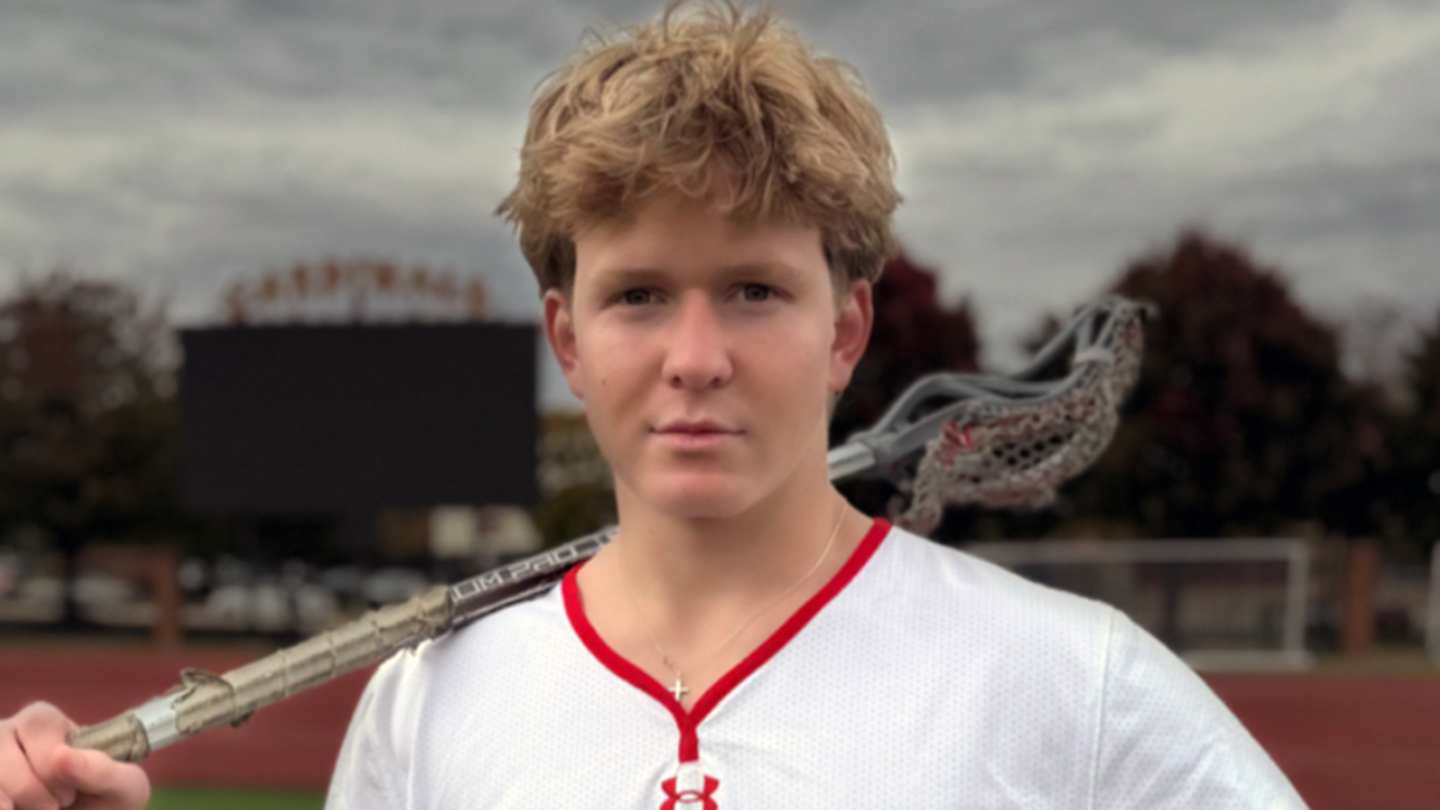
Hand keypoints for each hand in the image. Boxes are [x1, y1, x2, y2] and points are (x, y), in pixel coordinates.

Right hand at [0, 702, 149, 809]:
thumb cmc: (103, 805)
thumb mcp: (123, 790)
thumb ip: (104, 771)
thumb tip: (61, 756)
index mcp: (43, 723)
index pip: (37, 726)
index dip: (53, 765)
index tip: (70, 793)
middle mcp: (5, 734)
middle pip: (1, 752)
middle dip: (31, 791)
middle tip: (51, 807)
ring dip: (10, 803)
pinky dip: (2, 806)